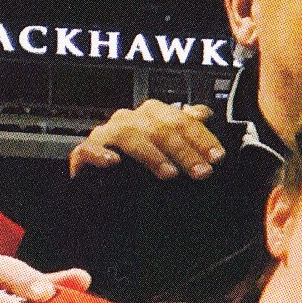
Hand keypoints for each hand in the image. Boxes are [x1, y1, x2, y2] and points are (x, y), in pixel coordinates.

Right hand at [69, 100, 220, 179]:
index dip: (201, 137)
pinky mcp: (84, 153)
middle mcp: (130, 121)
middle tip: (201, 171)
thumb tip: (204, 113)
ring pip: (129, 135)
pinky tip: (114, 163)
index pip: (181, 120)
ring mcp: (106, 135)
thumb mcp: (166, 148)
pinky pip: (89, 149)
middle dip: (184, 150)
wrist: (102, 190)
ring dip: (151, 154)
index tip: (217, 157)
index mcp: (152, 116)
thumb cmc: (138, 166)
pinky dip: (101, 154)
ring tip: (169, 173)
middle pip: (159, 128)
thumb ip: (184, 129)